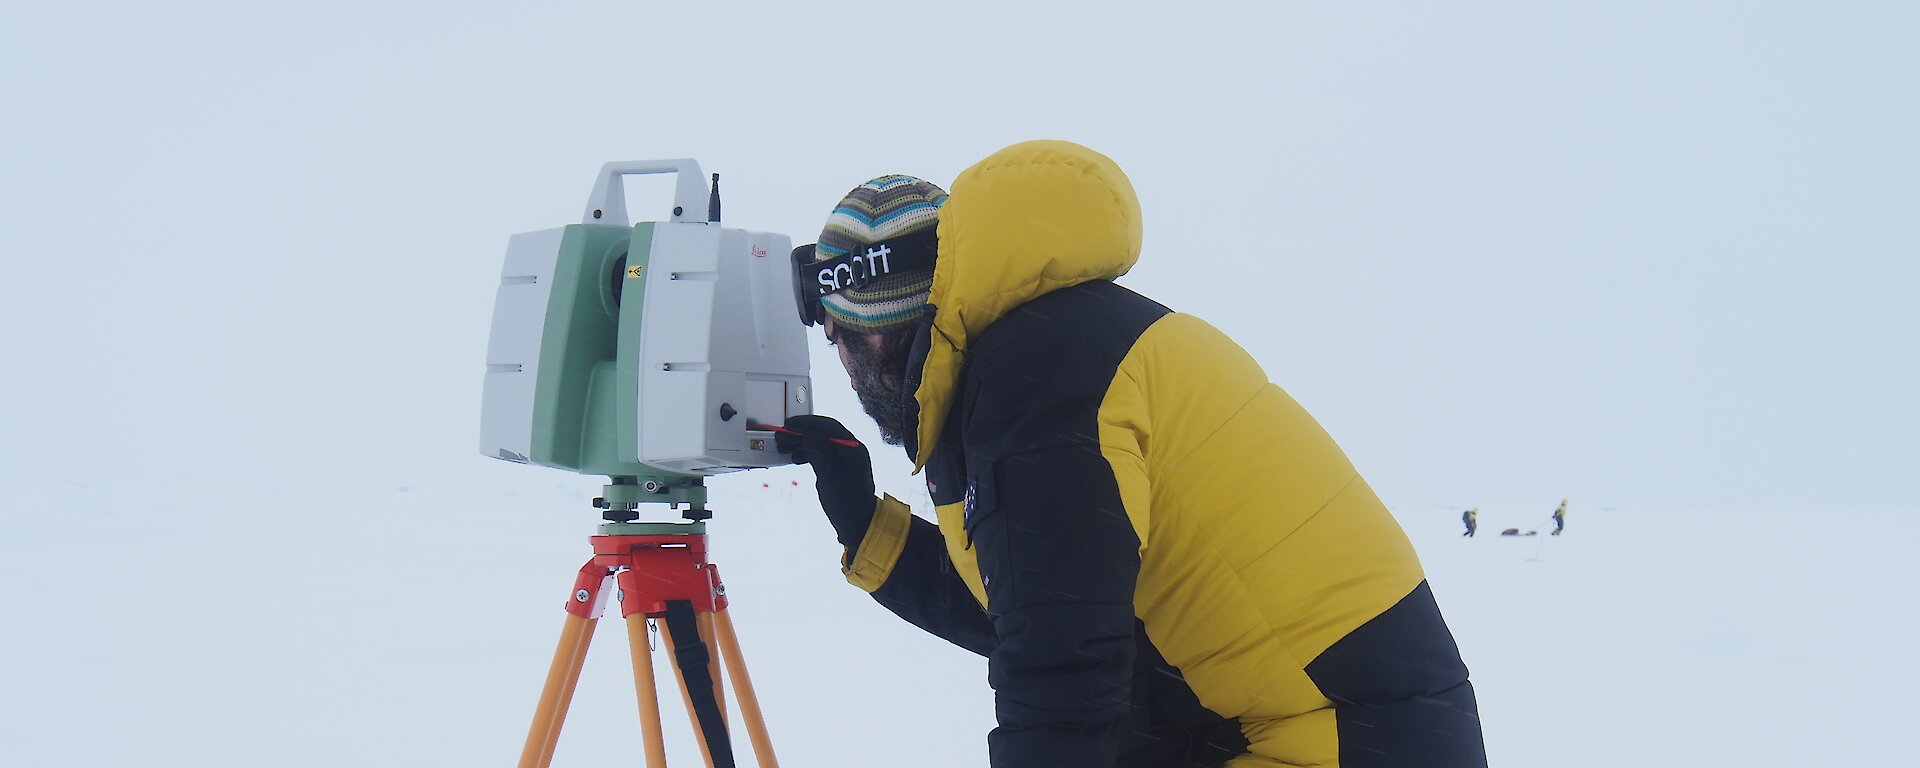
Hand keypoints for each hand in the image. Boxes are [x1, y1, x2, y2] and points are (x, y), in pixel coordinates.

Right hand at [774, 415, 875, 545]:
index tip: (789, 425)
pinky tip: (795, 458)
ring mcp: (846, 457)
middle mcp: (852, 450)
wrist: (858, 525)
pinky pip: (822, 453)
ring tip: (783, 448)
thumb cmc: (847, 506)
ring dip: (802, 443)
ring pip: (821, 443)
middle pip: (824, 433)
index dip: (808, 423)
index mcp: (854, 450)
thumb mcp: (830, 480)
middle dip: (801, 434)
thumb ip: (820, 454)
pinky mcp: (840, 465)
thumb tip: (809, 433)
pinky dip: (808, 453)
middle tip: (781, 437)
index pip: (830, 427)